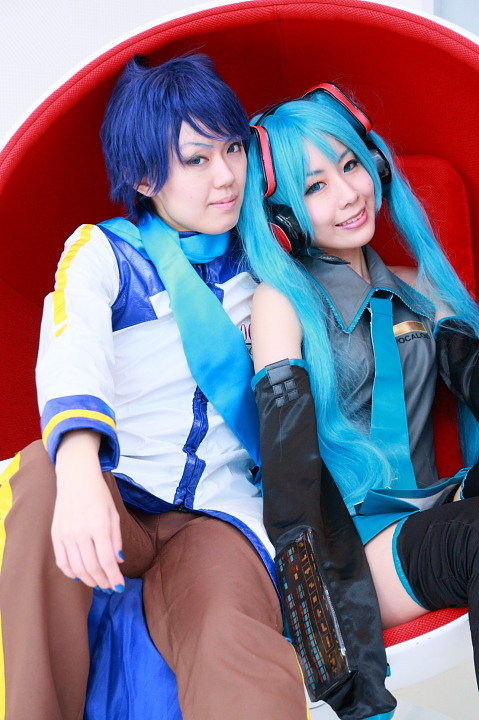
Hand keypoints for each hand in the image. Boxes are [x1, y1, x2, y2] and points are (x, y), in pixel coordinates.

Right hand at [52, 430, 123, 590]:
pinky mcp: (56, 534)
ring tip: (98, 583)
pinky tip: (80, 576)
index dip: (114, 577)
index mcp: (98, 525)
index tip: (120, 586)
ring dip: (89, 580)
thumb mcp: (113, 514)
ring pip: (76, 568)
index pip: (107, 560)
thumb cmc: (98, 495)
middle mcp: (80, 532)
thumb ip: (116, 539)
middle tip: (110, 587)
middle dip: (103, 581)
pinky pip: (62, 561)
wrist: (76, 477)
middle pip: (91, 567)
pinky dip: (71, 572)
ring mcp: (66, 534)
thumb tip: (118, 561)